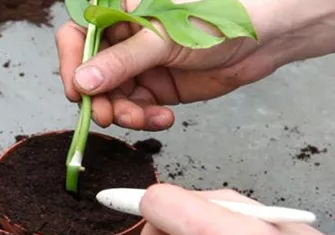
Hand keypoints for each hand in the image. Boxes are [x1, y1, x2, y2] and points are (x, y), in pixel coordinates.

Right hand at [55, 0, 334, 130]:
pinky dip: (145, 119)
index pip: (77, 37)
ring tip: (145, 119)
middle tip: (109, 116)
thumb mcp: (164, 38)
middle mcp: (124, 41)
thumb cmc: (218, 19)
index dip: (71, 64)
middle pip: (92, 75)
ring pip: (113, 97)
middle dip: (100, 98)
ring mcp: (139, 66)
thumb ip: (123, 61)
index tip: (77, 91)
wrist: (263, 38)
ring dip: (125, 113)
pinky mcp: (156, 88)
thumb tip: (82, 81)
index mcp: (120, 14)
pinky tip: (163, 118)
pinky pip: (137, 109)